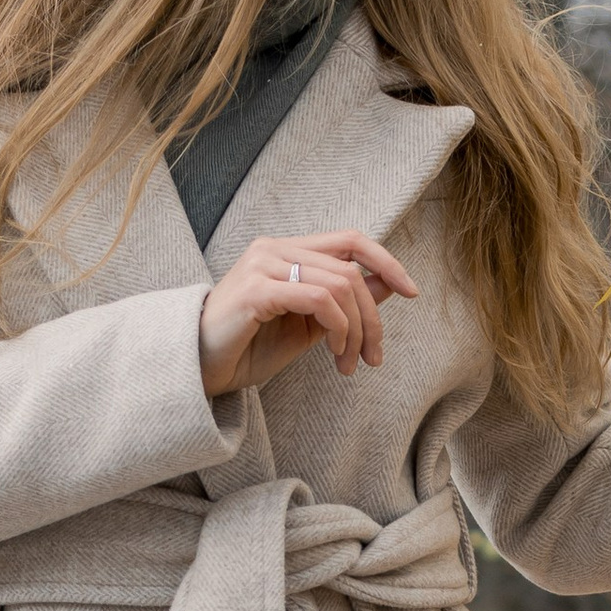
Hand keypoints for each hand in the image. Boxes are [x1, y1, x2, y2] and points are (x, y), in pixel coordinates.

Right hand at [198, 230, 417, 396]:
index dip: (386, 261)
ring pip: (340, 285)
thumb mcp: (308, 327)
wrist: (198, 369)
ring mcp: (263, 264)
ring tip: (349, 364)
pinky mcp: (257, 289)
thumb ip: (343, 303)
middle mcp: (274, 248)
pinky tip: (334, 354)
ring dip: (356, 331)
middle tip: (373, 358)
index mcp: (286, 251)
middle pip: (351, 270)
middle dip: (373, 318)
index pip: (350, 241)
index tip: (411, 292)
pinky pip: (318, 298)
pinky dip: (338, 327)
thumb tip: (388, 285)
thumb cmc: (248, 348)